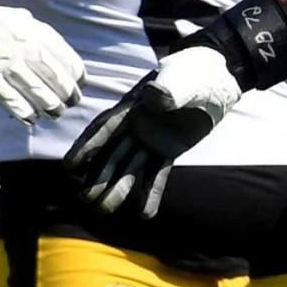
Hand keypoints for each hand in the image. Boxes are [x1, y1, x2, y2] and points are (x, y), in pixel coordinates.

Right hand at [0, 6, 85, 124]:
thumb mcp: (18, 19)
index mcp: (33, 30)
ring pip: (36, 89)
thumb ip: (39, 35)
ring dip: (49, 105)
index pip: (66, 56)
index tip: (80, 83)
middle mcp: (23, 45)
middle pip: (54, 76)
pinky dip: (22, 110)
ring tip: (55, 113)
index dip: (76, 74)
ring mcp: (5, 62)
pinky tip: (30, 118)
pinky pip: (9, 97)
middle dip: (67, 93)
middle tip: (72, 103)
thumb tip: (62, 59)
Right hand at [63, 46, 242, 216]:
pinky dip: (151, 193)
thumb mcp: (183, 77)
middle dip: (99, 176)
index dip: (87, 146)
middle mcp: (136, 126)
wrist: (216, 80)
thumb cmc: (194, 72)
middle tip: (87, 200)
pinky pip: (158, 173)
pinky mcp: (168, 151)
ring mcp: (150, 140)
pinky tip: (145, 214)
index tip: (70, 167)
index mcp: (133, 105)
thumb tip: (153, 96)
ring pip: (131, 167)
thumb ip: (169, 89)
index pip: (106, 127)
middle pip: (114, 153)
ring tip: (106, 211)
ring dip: (119, 188)